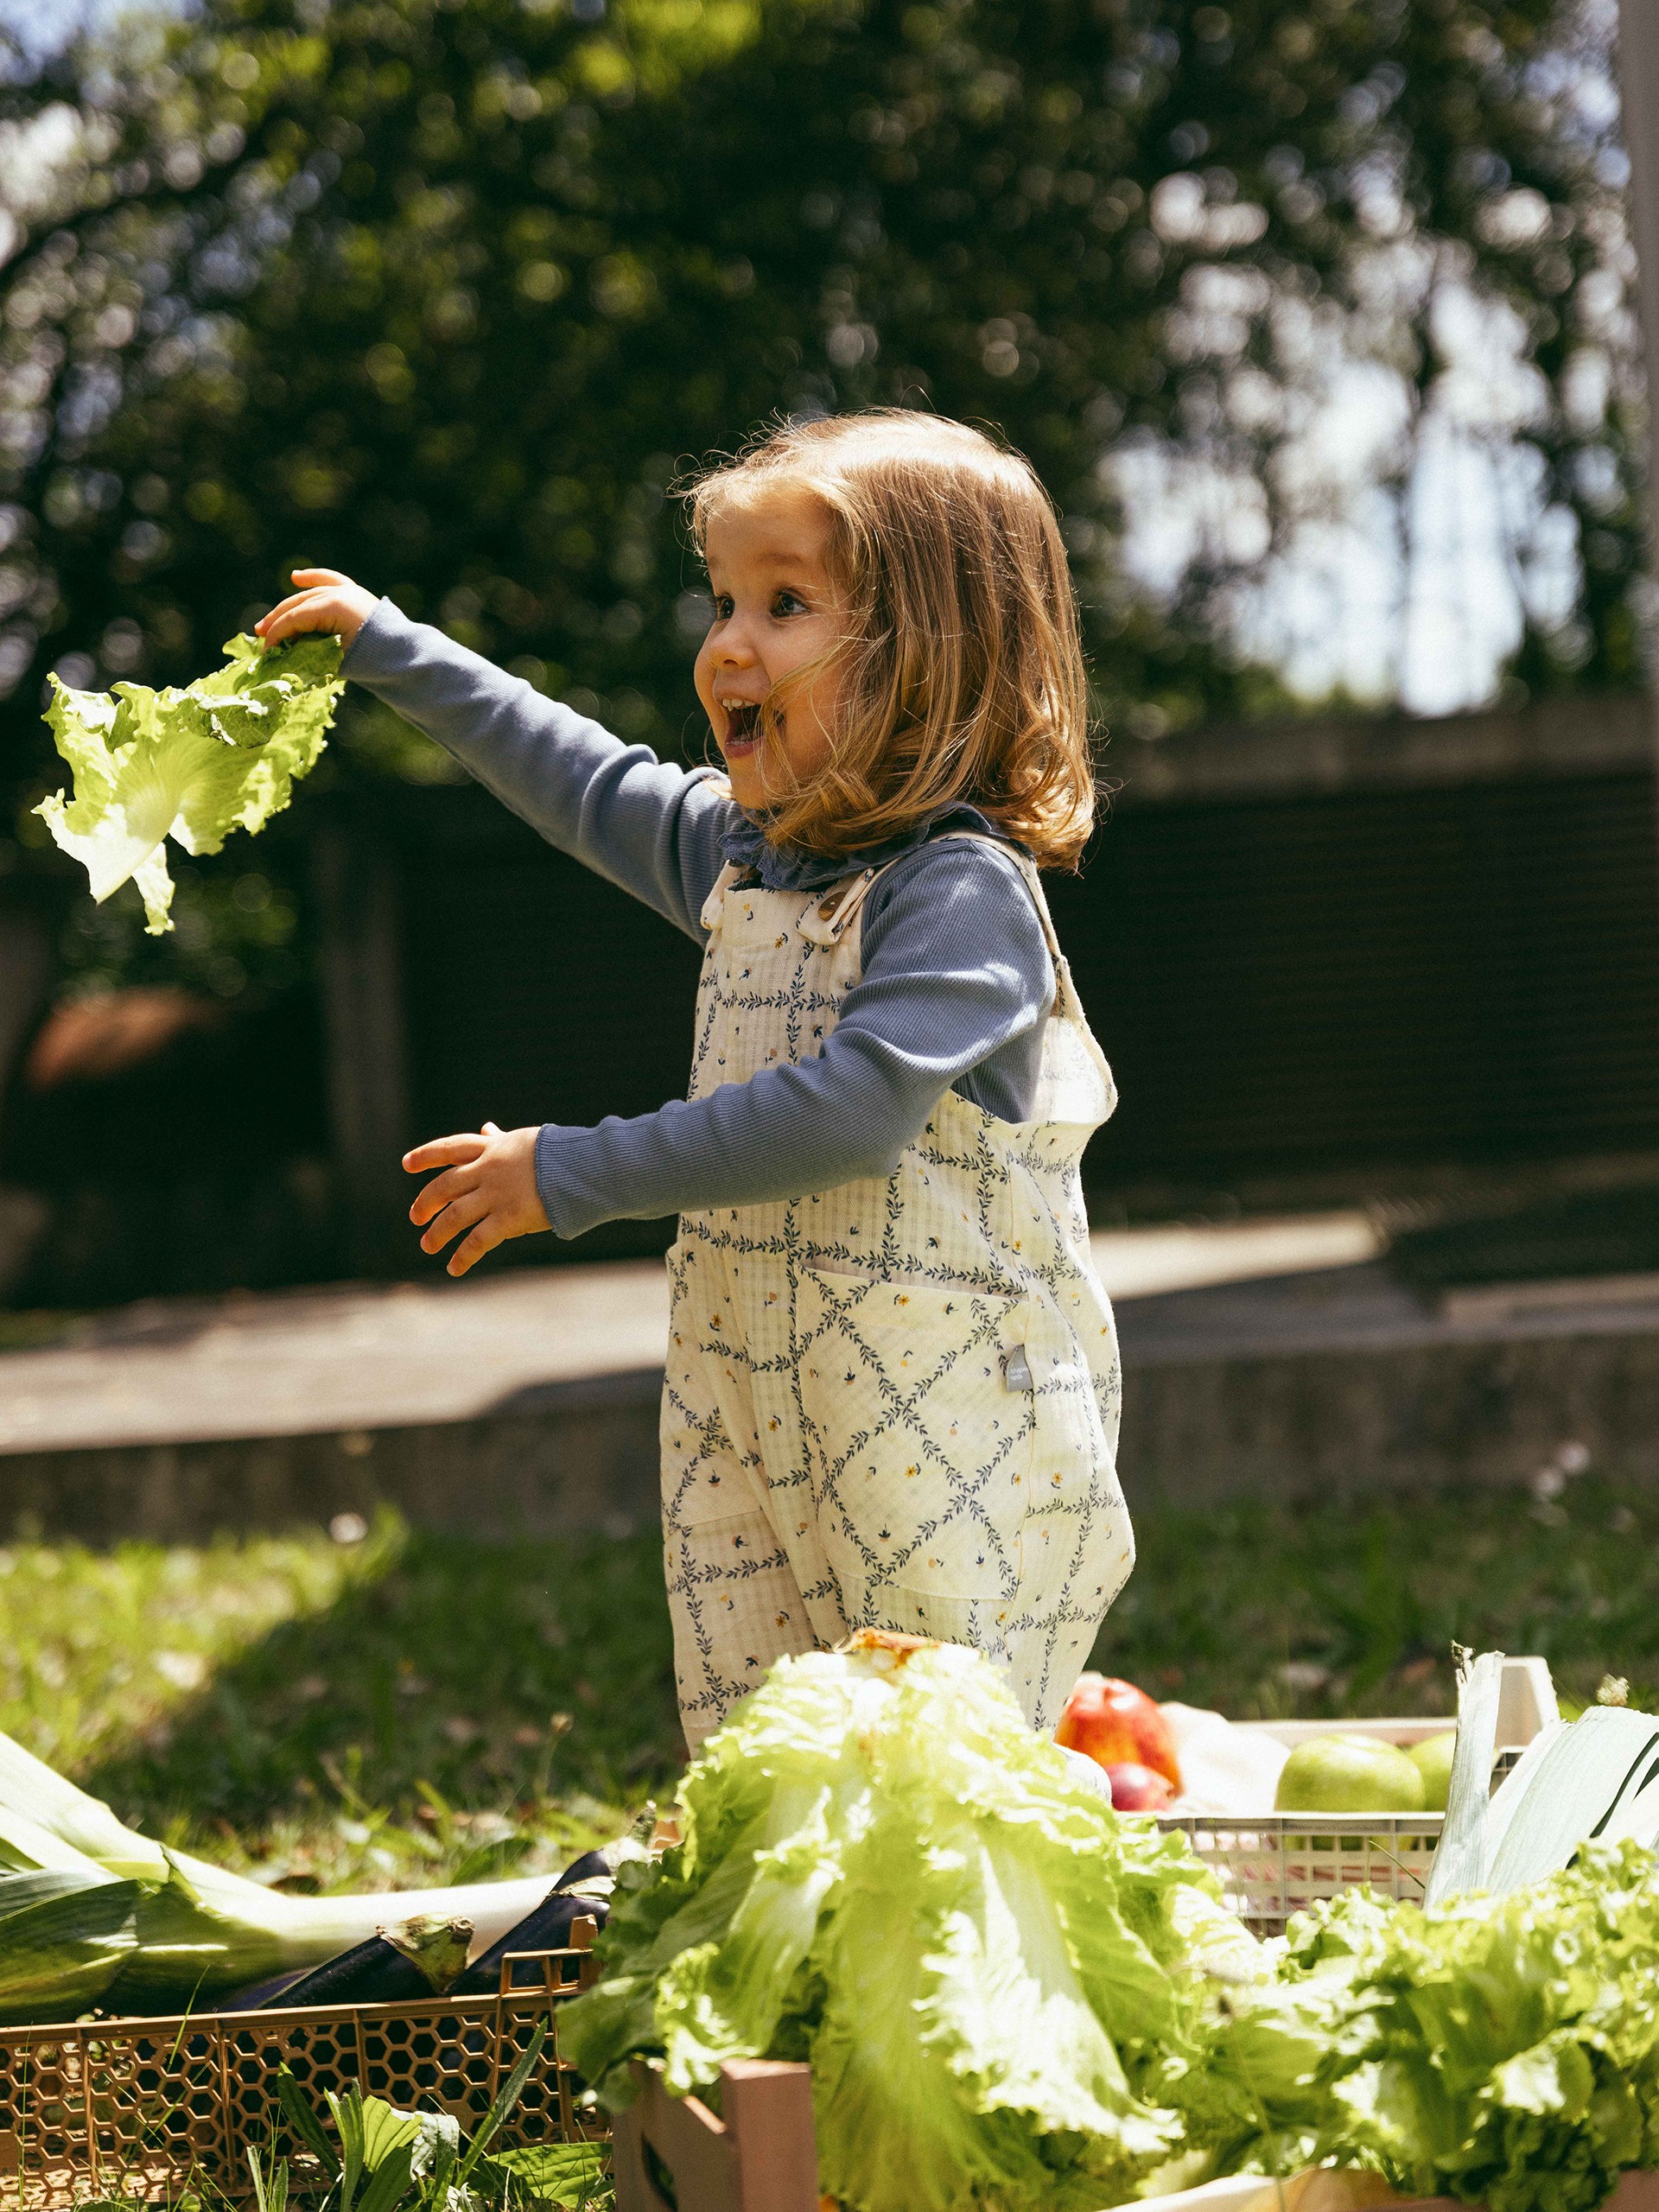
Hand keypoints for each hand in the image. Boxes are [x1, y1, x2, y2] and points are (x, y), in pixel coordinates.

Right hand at [255, 567, 379, 649]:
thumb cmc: (372, 661)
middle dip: (278, 620)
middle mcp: (340, 593)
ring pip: (310, 595)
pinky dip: (314, 578)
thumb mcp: (337, 658)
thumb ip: (310, 651)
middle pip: (299, 605)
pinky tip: (296, 578)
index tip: (267, 651)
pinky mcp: (354, 592)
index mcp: (335, 607)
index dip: (278, 634)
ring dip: (289, 606)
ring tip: (271, 620)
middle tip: (260, 635)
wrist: (404, 655)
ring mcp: (348, 590)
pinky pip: (330, 581)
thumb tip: (287, 655)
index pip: (297, 618)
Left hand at [403, 1121, 549, 1276]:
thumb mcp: (523, 1140)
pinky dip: (463, 1256)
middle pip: (445, 1186)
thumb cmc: (559, 1153)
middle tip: (416, 1217)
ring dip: (438, 1232)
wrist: (584, 1166)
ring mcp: (497, 1195)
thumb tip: (486, 1127)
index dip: (426, 1156)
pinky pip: (478, 1241)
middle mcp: (488, 1171)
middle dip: (426, 1202)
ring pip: (455, 1215)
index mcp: (492, 1149)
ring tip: (427, 1245)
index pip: (450, 1148)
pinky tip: (454, 1268)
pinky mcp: (509, 1219)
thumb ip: (499, 1139)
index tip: (407, 1164)